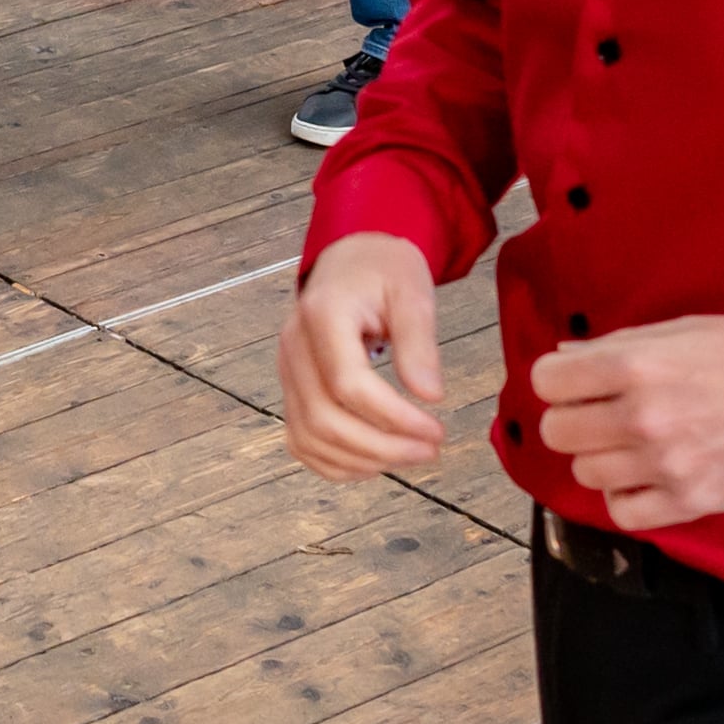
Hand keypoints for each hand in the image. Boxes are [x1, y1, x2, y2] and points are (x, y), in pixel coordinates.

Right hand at [278, 233, 450, 480]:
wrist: (351, 261)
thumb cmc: (382, 271)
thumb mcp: (412, 292)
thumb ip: (419, 343)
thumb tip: (430, 396)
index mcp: (322, 315)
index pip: (348, 385)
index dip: (393, 417)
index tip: (435, 429)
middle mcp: (294, 347)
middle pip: (324, 419)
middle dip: (381, 447)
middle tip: (429, 450)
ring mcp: (287, 371)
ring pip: (310, 437)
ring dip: (360, 460)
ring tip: (408, 456)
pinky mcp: (291, 389)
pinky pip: (301, 441)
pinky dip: (335, 463)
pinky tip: (374, 462)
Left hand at [528, 316, 723, 529]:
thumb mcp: (683, 329)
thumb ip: (617, 345)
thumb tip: (564, 357)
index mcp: (636, 365)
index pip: (547, 380)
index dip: (558, 380)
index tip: (576, 382)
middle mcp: (643, 417)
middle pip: (558, 431)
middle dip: (573, 418)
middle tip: (601, 412)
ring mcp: (666, 464)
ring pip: (586, 472)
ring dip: (601, 456)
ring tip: (633, 442)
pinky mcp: (690, 501)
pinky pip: (623, 512)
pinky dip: (626, 495)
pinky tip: (645, 475)